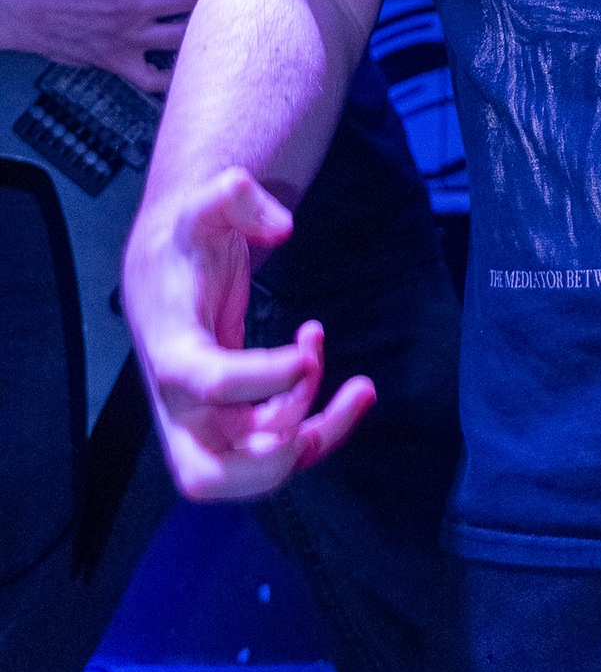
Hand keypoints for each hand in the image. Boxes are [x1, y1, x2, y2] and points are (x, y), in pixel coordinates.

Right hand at [1, 0, 203, 89]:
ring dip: (198, 27)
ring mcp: (129, 39)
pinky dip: (171, 77)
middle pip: (192, 0)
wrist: (33, 10)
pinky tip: (184, 66)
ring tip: (203, 21)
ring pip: (181, 37)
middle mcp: (134, 9)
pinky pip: (152, 80)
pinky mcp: (119, 62)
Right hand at [125, 167, 374, 500]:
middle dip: (267, 461)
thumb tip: (281, 228)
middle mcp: (181, 402)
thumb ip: (238, 197)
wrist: (167, 266)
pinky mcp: (234, 422)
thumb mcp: (208, 202)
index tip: (312, 341)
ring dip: (314, 441)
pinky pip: (278, 451)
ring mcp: (206, 420)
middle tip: (313, 412)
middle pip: (204, 474)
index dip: (263, 376)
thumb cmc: (189, 238)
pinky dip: (322, 432)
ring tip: (361, 389)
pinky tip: (358, 389)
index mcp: (171, 350)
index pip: (208, 384)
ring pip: (252, 473)